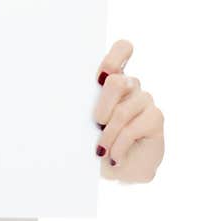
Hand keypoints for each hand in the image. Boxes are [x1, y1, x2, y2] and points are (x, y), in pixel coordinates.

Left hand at [93, 39, 164, 182]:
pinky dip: (119, 146)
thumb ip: (83, 107)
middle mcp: (131, 85)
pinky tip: (115, 158)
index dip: (114, 57)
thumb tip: (64, 99)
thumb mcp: (84, 124)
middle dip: (102, 107)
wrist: (118, 170)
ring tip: (101, 151)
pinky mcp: (156, 117)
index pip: (122, 50)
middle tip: (96, 124)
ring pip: (122, 111)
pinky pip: (132, 128)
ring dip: (107, 135)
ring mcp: (145, 100)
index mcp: (111, 79)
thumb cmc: (97, 142)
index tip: (101, 75)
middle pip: (117, 81)